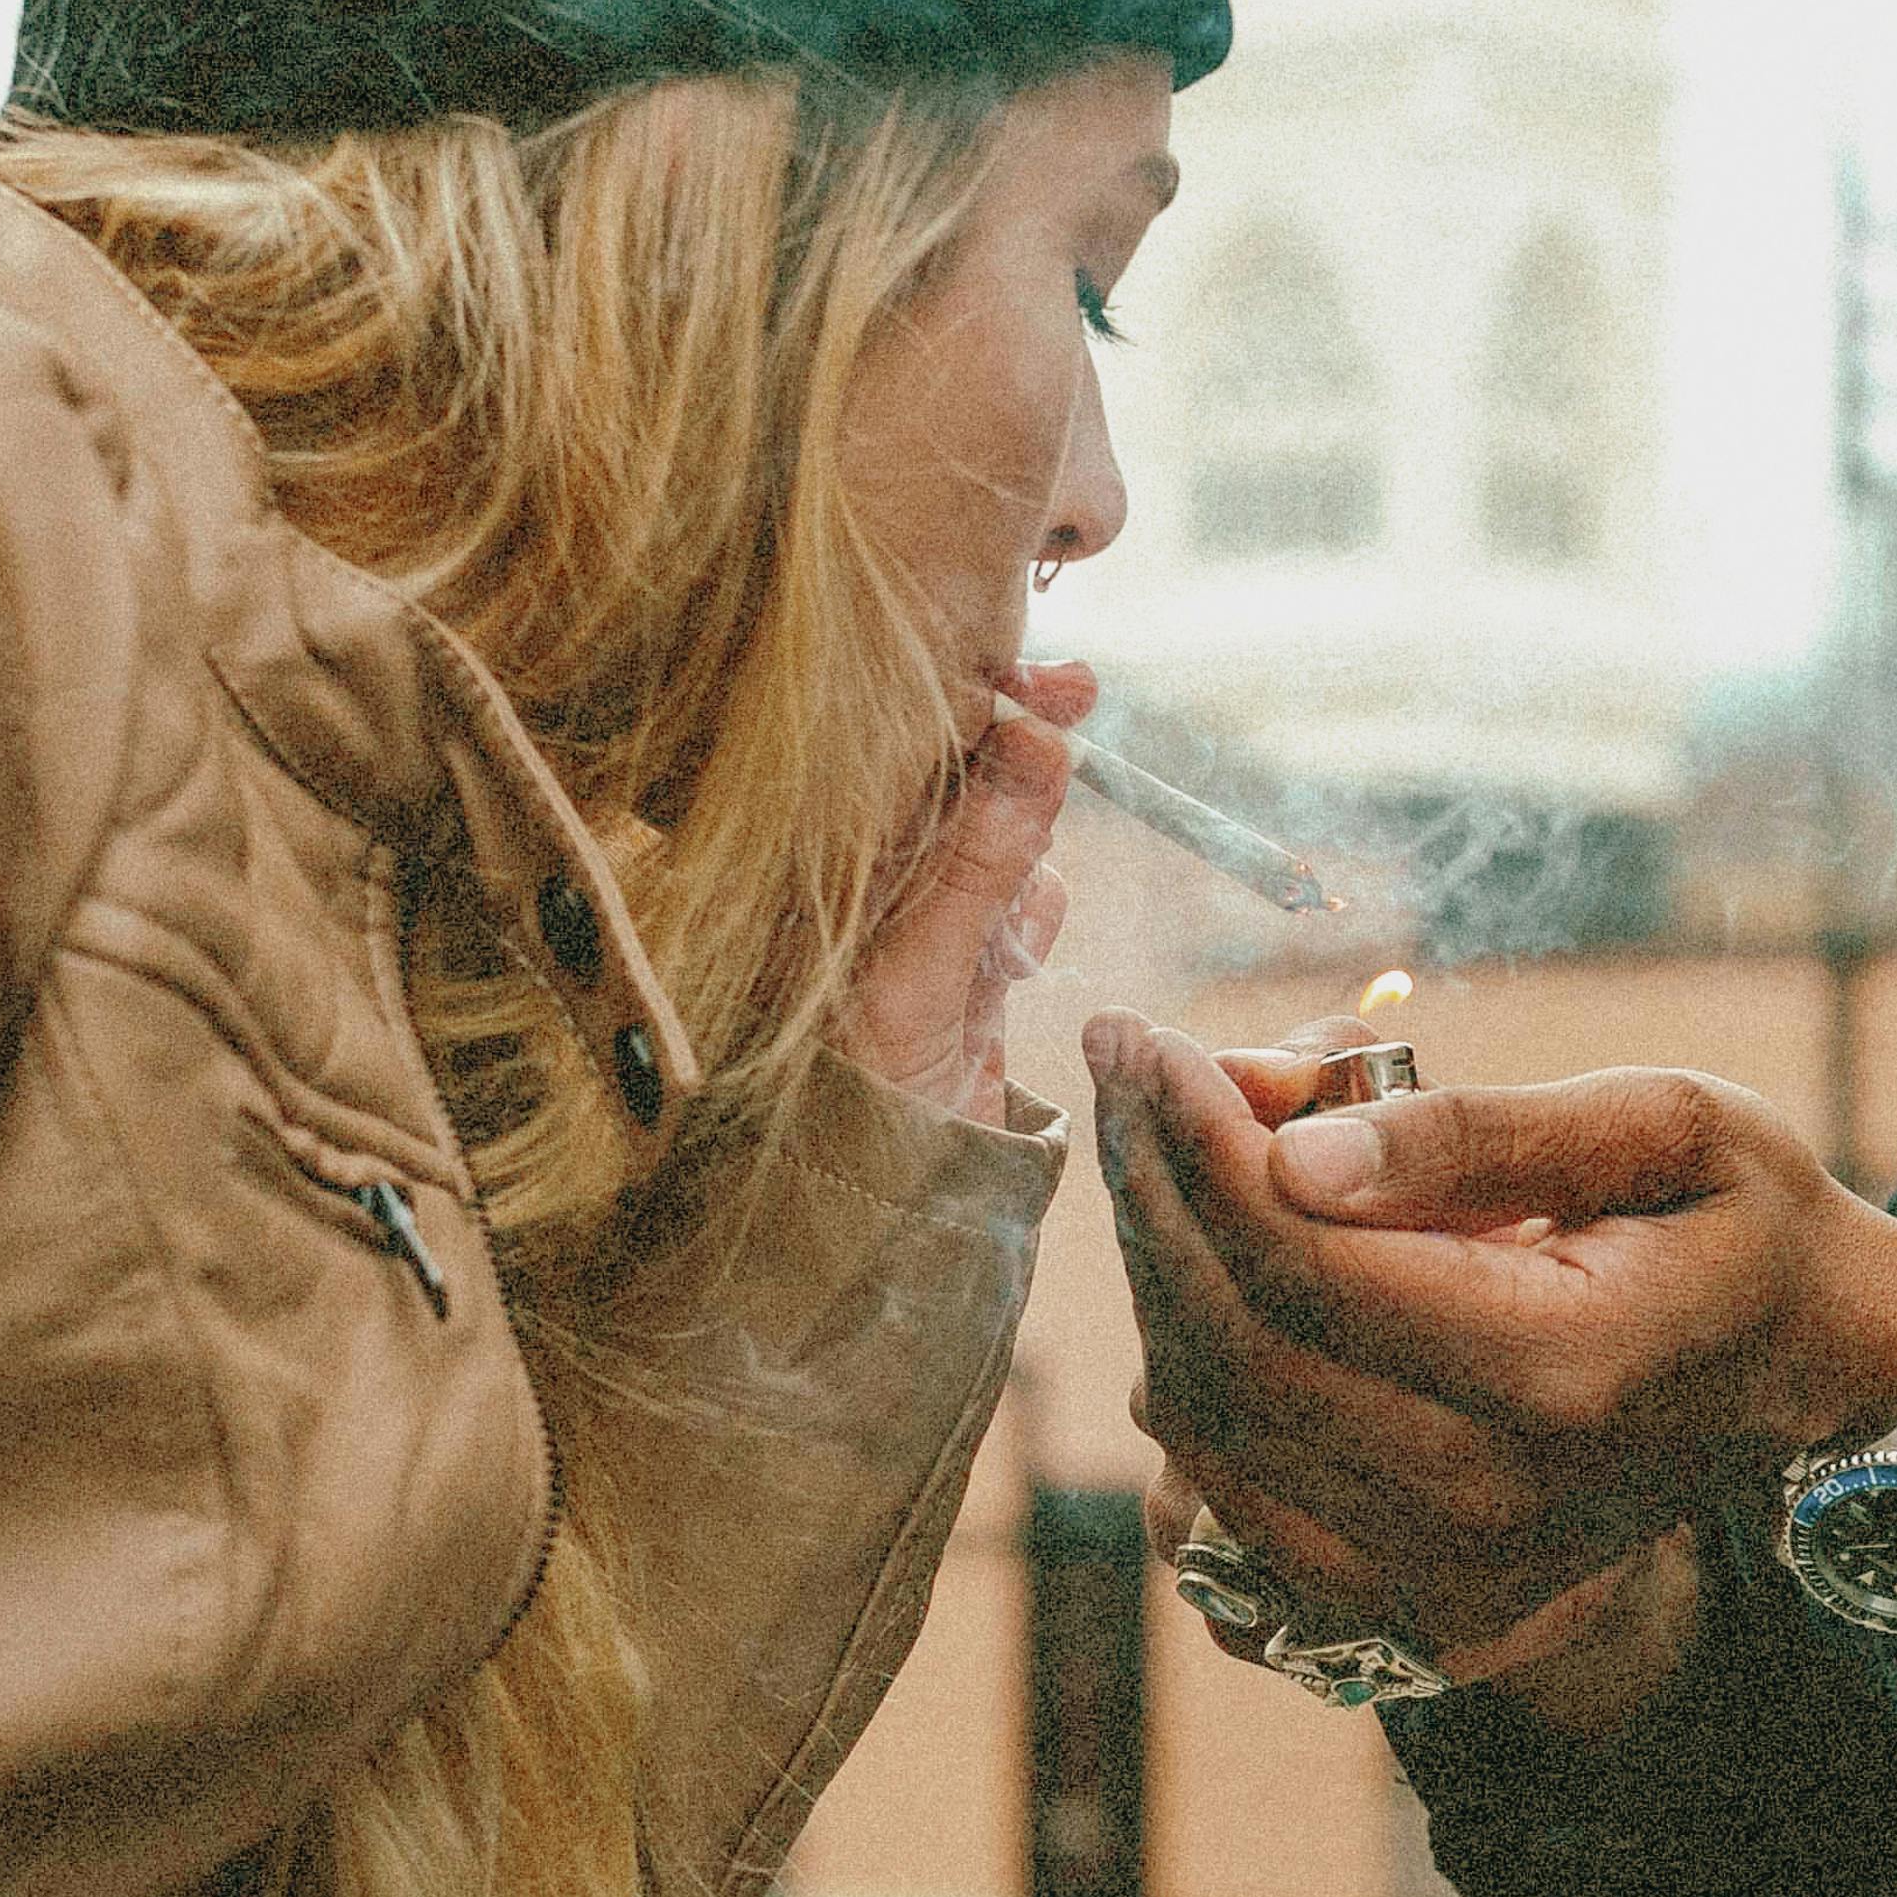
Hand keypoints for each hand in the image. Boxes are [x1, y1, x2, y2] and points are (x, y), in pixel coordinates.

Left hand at [840, 661, 1084, 1120]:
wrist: (879, 1226)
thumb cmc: (855, 1106)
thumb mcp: (915, 978)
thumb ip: (978, 864)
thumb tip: (1038, 738)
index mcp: (821, 874)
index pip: (893, 757)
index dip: (964, 703)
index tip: (1037, 670)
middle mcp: (865, 890)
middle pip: (954, 783)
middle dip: (1017, 743)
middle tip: (1075, 689)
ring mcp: (920, 932)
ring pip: (998, 840)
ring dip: (1031, 833)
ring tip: (1028, 864)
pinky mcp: (967, 978)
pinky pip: (1018, 907)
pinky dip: (1035, 908)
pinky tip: (1025, 944)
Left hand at [1086, 1015, 1896, 1669]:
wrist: (1817, 1375)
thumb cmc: (1743, 1222)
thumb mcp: (1665, 1123)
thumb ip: (1479, 1132)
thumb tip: (1295, 1147)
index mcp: (1562, 1370)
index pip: (1308, 1261)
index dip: (1204, 1145)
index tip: (1152, 1040)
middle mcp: (1493, 1502)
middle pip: (1237, 1346)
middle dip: (1155, 1194)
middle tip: (1124, 1076)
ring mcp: (1448, 1579)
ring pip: (1210, 1430)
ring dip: (1155, 1282)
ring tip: (1157, 1156)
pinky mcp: (1414, 1610)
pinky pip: (1227, 1512)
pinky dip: (1187, 1388)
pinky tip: (1199, 1285)